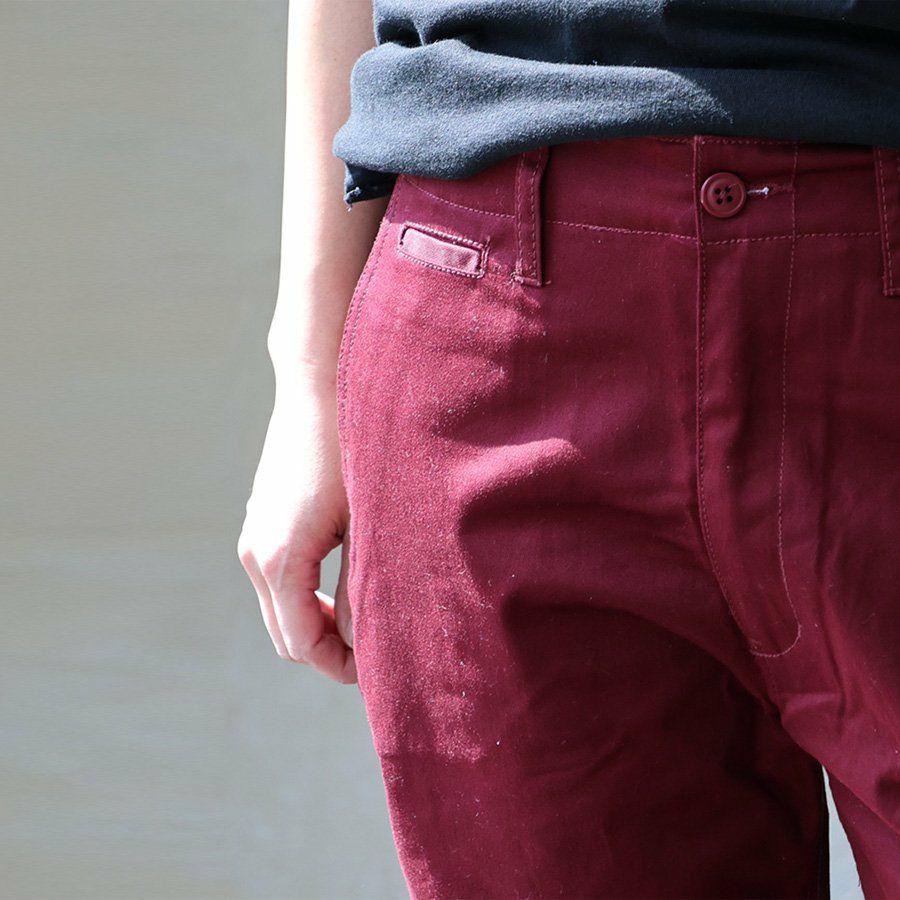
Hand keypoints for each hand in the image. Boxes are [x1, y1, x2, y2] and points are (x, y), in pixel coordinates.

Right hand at [237, 381, 356, 683]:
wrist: (320, 387)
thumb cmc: (353, 450)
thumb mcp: (369, 522)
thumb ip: (364, 585)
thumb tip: (362, 642)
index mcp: (281, 559)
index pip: (304, 644)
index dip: (343, 666)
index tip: (383, 669)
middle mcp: (256, 553)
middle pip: (286, 635)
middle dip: (329, 651)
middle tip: (379, 650)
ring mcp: (253, 536)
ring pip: (280, 609)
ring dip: (318, 624)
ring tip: (368, 618)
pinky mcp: (261, 521)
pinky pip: (277, 581)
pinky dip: (306, 597)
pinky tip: (346, 583)